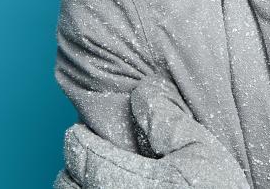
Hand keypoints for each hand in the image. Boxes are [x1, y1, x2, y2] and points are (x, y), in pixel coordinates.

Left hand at [59, 71, 250, 188]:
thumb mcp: (203, 154)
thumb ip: (169, 122)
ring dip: (80, 187)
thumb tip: (145, 91)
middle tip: (88, 156)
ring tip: (99, 179)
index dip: (79, 138)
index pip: (80, 154)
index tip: (80, 131)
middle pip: (66, 184)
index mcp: (124, 180)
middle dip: (74, 167)